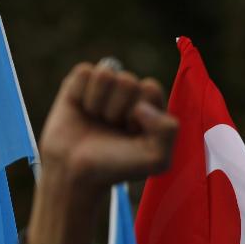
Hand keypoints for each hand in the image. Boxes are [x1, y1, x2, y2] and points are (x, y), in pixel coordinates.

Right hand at [26, 62, 178, 243]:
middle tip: (112, 128)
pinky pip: (85, 72)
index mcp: (152, 107)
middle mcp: (130, 94)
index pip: (150, 88)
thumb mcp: (157, 160)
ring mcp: (106, 87)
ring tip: (98, 120)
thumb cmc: (118, 166)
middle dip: (118, 109)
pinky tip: (83, 110)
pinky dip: (81, 94)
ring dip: (100, 103)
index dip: (140, 112)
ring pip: (106, 74)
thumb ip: (168, 132)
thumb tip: (141, 106)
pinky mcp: (80, 83)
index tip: (132, 132)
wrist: (77, 172)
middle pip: (128, 81)